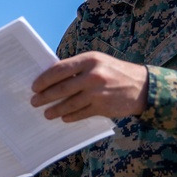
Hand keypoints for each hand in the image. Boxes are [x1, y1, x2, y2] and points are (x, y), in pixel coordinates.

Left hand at [31, 52, 147, 121]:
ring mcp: (97, 92)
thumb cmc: (115, 72)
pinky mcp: (102, 107)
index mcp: (89, 60)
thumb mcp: (98, 62)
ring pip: (69, 103)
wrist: (143, 86)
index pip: (59, 69)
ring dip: (54, 110)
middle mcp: (92, 75)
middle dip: (45, 97)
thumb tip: (51, 78)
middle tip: (34, 102)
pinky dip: (69, 116)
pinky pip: (80, 113)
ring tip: (46, 113)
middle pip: (61, 88)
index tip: (34, 86)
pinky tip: (63, 117)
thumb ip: (77, 68)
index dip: (44, 79)